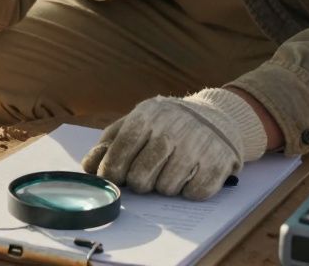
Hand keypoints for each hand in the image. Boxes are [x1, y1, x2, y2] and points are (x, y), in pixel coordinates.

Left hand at [81, 88, 268, 200]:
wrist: (217, 116)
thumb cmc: (166, 124)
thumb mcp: (138, 121)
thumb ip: (111, 142)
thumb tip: (88, 169)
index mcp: (148, 115)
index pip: (120, 152)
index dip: (111, 171)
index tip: (113, 177)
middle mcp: (173, 128)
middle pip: (141, 177)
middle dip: (138, 182)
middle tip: (144, 175)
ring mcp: (198, 145)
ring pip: (167, 189)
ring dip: (164, 186)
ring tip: (169, 171)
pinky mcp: (220, 161)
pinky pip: (194, 193)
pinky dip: (189, 191)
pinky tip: (189, 176)